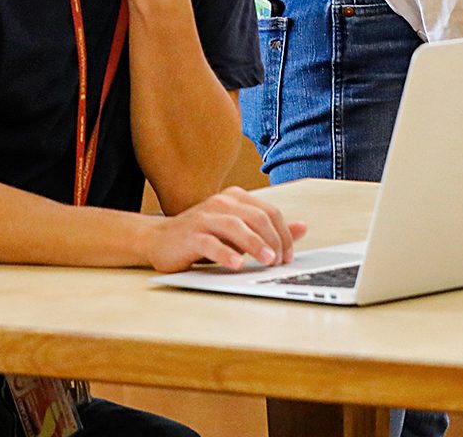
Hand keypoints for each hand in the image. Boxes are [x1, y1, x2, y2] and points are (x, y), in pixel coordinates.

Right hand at [141, 188, 308, 273]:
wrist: (159, 240)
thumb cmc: (202, 236)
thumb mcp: (238, 232)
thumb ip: (268, 230)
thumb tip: (302, 228)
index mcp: (235, 198)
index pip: (269, 211)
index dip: (284, 234)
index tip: (289, 255)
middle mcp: (221, 202)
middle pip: (256, 217)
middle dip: (273, 239)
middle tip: (280, 260)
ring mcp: (204, 217)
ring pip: (235, 226)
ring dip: (255, 244)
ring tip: (267, 260)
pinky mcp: (190, 235)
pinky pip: (210, 242)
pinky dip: (225, 254)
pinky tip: (237, 264)